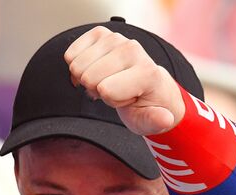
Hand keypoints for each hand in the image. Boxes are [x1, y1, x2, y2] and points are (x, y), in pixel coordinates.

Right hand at [63, 26, 185, 135]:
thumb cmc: (146, 105)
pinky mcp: (100, 33)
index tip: (128, 98)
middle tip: (117, 89)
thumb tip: (165, 118)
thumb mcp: (151, 121)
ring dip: (90, 78)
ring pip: (77, 66)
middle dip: (98, 90)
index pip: (106, 90)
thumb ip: (156, 121)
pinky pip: (70, 55)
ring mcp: (115, 38)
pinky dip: (80, 66)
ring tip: (110, 80)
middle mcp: (132, 49)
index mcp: (147, 71)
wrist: (149, 86)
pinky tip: (99, 69)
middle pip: (88, 78)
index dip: (112, 101)